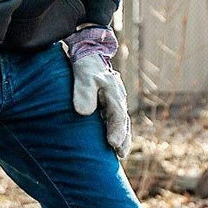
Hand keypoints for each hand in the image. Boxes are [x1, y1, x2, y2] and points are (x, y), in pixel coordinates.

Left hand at [64, 26, 131, 157]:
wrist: (89, 53)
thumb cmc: (86, 65)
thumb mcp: (83, 75)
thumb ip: (84, 91)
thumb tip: (84, 113)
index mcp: (113, 91)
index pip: (117, 114)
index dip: (116, 129)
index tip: (112, 143)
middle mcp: (118, 97)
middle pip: (123, 121)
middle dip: (123, 138)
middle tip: (120, 153)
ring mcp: (116, 101)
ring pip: (122, 122)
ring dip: (123, 138)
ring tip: (121, 154)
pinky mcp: (110, 103)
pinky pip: (117, 120)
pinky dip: (118, 132)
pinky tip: (114, 144)